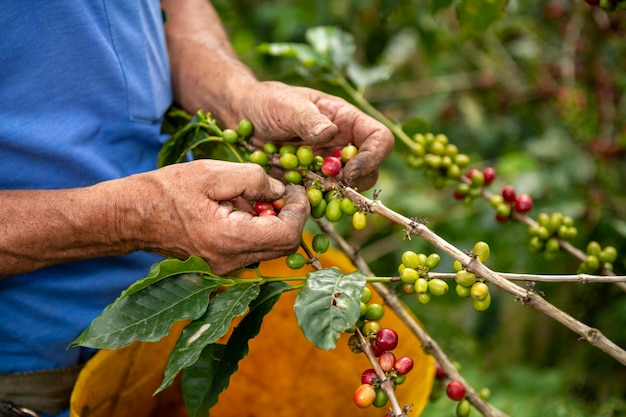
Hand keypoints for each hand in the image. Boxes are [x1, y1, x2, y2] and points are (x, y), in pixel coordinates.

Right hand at [129, 160, 308, 274]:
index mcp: (229, 240)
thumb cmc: (166, 191)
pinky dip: (257, 229)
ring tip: (254, 198)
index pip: (287, 235)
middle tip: (283, 191)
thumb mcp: (211, 173)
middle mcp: (230, 262)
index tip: (297, 189)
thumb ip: (252, 179)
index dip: (300, 210)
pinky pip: (253, 250)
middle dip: (290, 216)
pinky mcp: (221, 267)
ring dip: (274, 222)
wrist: (133, 217)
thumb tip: (280, 190)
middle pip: (283, 246)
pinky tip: (240, 210)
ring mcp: (225, 269)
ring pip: (270, 249)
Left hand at [236, 81, 393, 189]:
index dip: (372, 158)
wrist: (242, 117)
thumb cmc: (267, 102)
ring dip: (332, 199)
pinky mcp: (310, 182)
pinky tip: (294, 200)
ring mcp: (328, 166)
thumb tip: (331, 134)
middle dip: (352, 184)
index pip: (379, 139)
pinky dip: (313, 204)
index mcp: (347, 121)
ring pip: (346, 190)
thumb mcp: (285, 105)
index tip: (348, 172)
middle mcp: (343, 145)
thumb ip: (307, 119)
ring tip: (308, 195)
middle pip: (369, 171)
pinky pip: (321, 199)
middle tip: (326, 187)